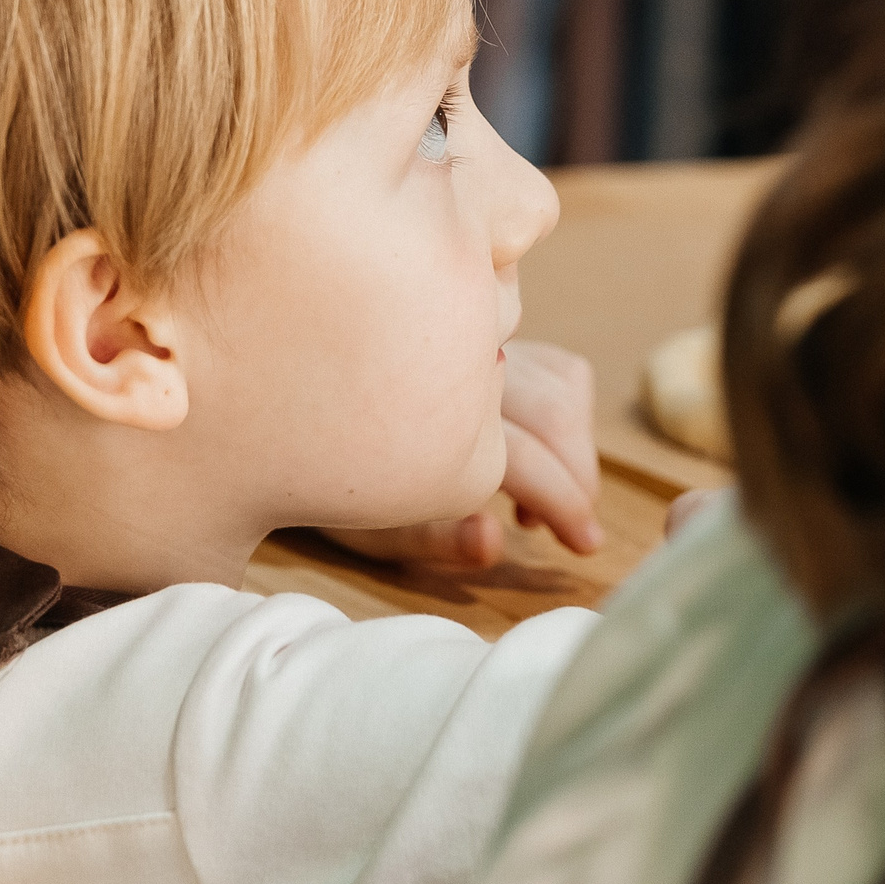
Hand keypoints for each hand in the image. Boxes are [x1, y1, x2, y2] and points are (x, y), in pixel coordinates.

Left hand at [316, 341, 601, 568]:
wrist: (298, 411)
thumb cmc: (339, 481)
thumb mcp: (371, 526)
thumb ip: (435, 539)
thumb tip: (493, 543)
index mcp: (429, 421)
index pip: (521, 455)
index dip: (564, 503)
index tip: (586, 544)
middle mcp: (461, 370)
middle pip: (553, 412)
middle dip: (579, 477)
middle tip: (579, 532)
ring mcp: (478, 344)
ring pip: (562, 384)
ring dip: (574, 447)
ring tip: (548, 497)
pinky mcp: (493, 339)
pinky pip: (554, 367)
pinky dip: (565, 411)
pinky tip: (538, 449)